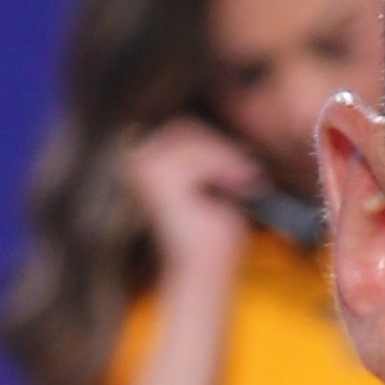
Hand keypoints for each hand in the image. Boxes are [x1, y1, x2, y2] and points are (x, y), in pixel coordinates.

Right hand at [124, 119, 266, 282]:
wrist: (205, 272)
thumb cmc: (211, 231)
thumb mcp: (215, 182)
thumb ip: (212, 153)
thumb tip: (231, 112)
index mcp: (143, 159)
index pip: (181, 128)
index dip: (216, 143)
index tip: (244, 171)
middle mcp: (135, 160)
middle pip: (185, 126)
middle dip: (222, 149)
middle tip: (249, 178)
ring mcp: (142, 167)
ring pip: (192, 137)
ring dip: (225, 159)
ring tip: (243, 185)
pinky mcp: (156, 178)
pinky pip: (197, 155)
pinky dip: (223, 168)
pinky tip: (236, 190)